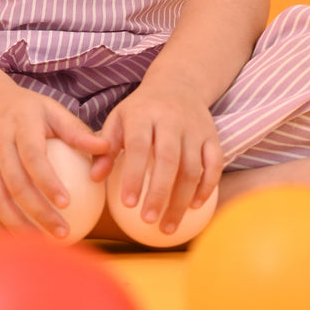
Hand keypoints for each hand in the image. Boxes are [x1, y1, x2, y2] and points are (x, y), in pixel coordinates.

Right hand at [0, 80, 109, 237]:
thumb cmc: (27, 110)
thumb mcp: (52, 111)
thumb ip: (77, 132)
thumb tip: (107, 148)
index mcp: (20, 125)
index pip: (33, 156)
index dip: (47, 181)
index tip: (66, 203)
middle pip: (14, 183)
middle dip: (37, 212)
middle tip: (61, 233)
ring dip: (15, 224)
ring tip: (39, 244)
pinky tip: (15, 241)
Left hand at [90, 79, 223, 233]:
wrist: (178, 83)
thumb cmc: (140, 110)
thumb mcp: (118, 120)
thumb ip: (105, 148)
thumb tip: (94, 178)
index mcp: (143, 115)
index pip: (139, 147)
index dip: (135, 176)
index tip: (128, 204)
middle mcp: (172, 120)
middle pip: (169, 161)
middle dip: (159, 193)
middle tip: (149, 221)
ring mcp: (195, 128)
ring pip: (193, 167)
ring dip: (182, 199)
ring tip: (168, 225)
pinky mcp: (213, 136)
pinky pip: (214, 164)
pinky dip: (207, 187)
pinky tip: (194, 207)